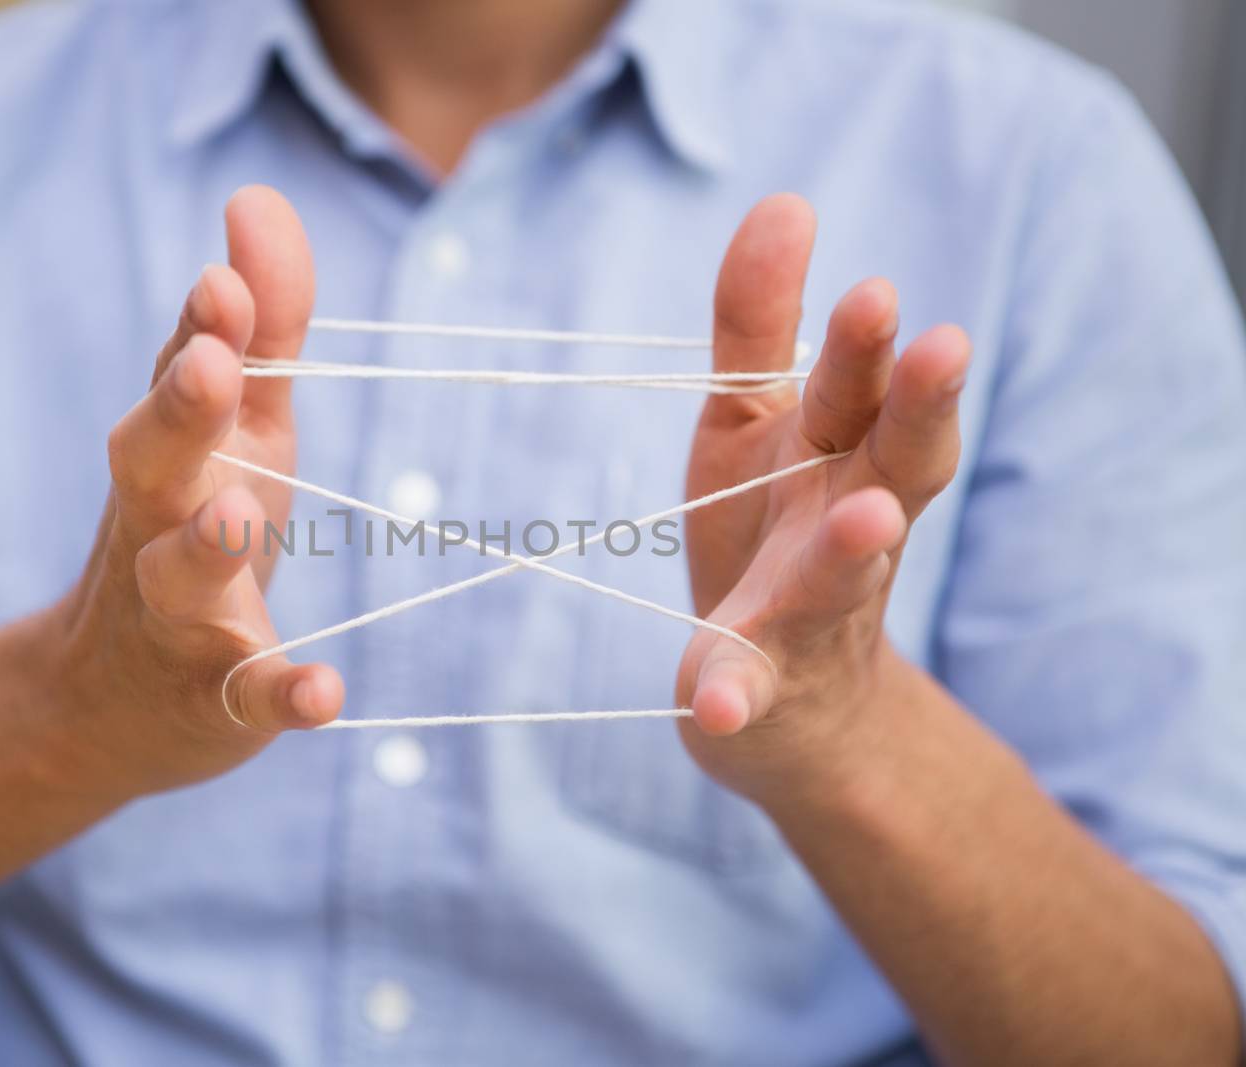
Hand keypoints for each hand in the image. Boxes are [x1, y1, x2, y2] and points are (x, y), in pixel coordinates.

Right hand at [43, 186, 343, 796]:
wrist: (110, 700)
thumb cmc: (194, 529)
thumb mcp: (241, 430)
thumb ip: (263, 330)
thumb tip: (258, 200)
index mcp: (171, 454)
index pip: (176, 380)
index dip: (201, 332)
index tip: (223, 284)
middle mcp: (158, 526)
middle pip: (153, 463)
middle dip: (177, 412)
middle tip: (205, 364)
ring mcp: (177, 616)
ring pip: (179, 580)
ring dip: (204, 547)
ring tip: (236, 509)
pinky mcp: (212, 699)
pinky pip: (242, 699)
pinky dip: (280, 697)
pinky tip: (325, 694)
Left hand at [676, 195, 968, 801]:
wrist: (787, 700)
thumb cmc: (769, 531)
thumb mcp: (754, 420)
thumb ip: (760, 325)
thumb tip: (785, 201)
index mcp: (845, 455)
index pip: (869, 392)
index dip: (872, 346)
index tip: (875, 288)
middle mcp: (849, 527)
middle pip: (896, 465)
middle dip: (916, 410)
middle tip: (942, 349)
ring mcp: (810, 612)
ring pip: (839, 576)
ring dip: (857, 546)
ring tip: (870, 519)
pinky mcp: (757, 687)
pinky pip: (749, 693)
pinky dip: (736, 697)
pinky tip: (714, 703)